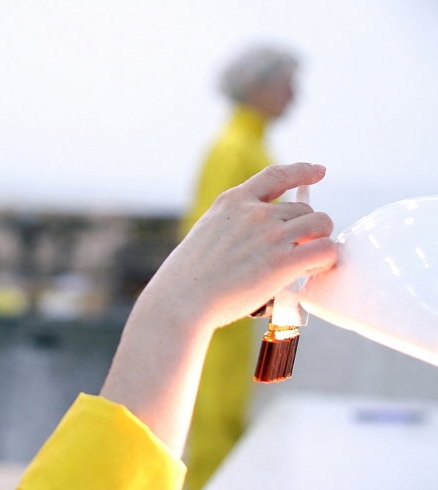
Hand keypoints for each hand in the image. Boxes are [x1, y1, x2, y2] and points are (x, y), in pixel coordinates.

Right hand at [101, 163, 335, 454]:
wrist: (181, 300)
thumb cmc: (188, 278)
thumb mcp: (206, 234)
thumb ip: (234, 227)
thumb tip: (261, 239)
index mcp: (232, 202)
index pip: (276, 175)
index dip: (302, 171)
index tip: (319, 170)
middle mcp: (254, 213)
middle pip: (305, 208)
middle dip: (309, 229)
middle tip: (301, 251)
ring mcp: (270, 235)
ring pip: (321, 225)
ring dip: (320, 243)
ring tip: (308, 263)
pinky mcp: (283, 262)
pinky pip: (325, 251)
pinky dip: (326, 260)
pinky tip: (313, 271)